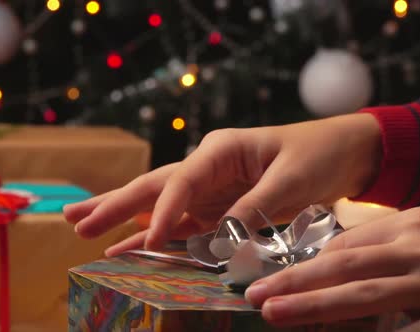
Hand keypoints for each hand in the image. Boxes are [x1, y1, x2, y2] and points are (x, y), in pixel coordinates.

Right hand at [63, 114, 379, 254]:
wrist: (345, 153)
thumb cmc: (319, 155)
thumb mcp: (291, 180)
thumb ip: (254, 208)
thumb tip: (221, 242)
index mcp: (220, 150)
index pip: (180, 182)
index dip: (161, 212)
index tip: (146, 240)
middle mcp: (209, 168)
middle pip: (154, 187)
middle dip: (115, 205)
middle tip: (74, 221)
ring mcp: (213, 190)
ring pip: (161, 206)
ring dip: (125, 220)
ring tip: (85, 229)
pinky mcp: (223, 209)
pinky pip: (186, 226)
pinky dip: (159, 237)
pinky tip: (134, 247)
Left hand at [244, 207, 419, 331]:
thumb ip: (379, 242)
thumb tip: (330, 259)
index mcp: (408, 225)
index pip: (345, 245)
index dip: (306, 265)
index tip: (274, 280)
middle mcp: (419, 250)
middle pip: (347, 266)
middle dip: (297, 282)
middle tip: (257, 297)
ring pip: (368, 298)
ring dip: (318, 307)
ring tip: (278, 315)